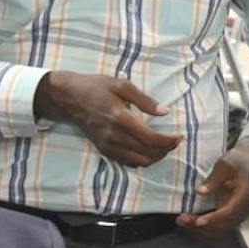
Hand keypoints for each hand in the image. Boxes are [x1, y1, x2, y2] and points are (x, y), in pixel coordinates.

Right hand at [35, 71, 181, 166]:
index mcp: (120, 118)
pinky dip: (141, 160)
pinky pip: (127, 162)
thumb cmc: (96, 87)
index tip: (179, 137)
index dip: (168, 142)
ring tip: (163, 146)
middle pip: (147, 153)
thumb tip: (164, 112)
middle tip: (174, 140)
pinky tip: (148, 150)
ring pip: (138, 161)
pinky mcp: (103, 149)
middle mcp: (114, 136)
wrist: (69, 97)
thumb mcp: (122, 85)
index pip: (150, 139)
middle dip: (165, 150)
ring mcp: (107, 145)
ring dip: (155, 157)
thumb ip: (145, 100)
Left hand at [176, 139, 248, 235]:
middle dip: (202, 226)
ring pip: (220, 230)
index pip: (229, 212)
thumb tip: (200, 192)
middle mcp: (244, 209)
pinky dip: (203, 228)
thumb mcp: (224, 164)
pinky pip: (218, 228)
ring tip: (181, 220)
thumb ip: (214, 179)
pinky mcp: (231, 217)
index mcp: (245, 196)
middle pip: (223, 225)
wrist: (245, 162)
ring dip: (200, 229)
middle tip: (181, 219)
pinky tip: (189, 221)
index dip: (214, 219)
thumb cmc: (235, 161)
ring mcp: (238, 215)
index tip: (198, 221)